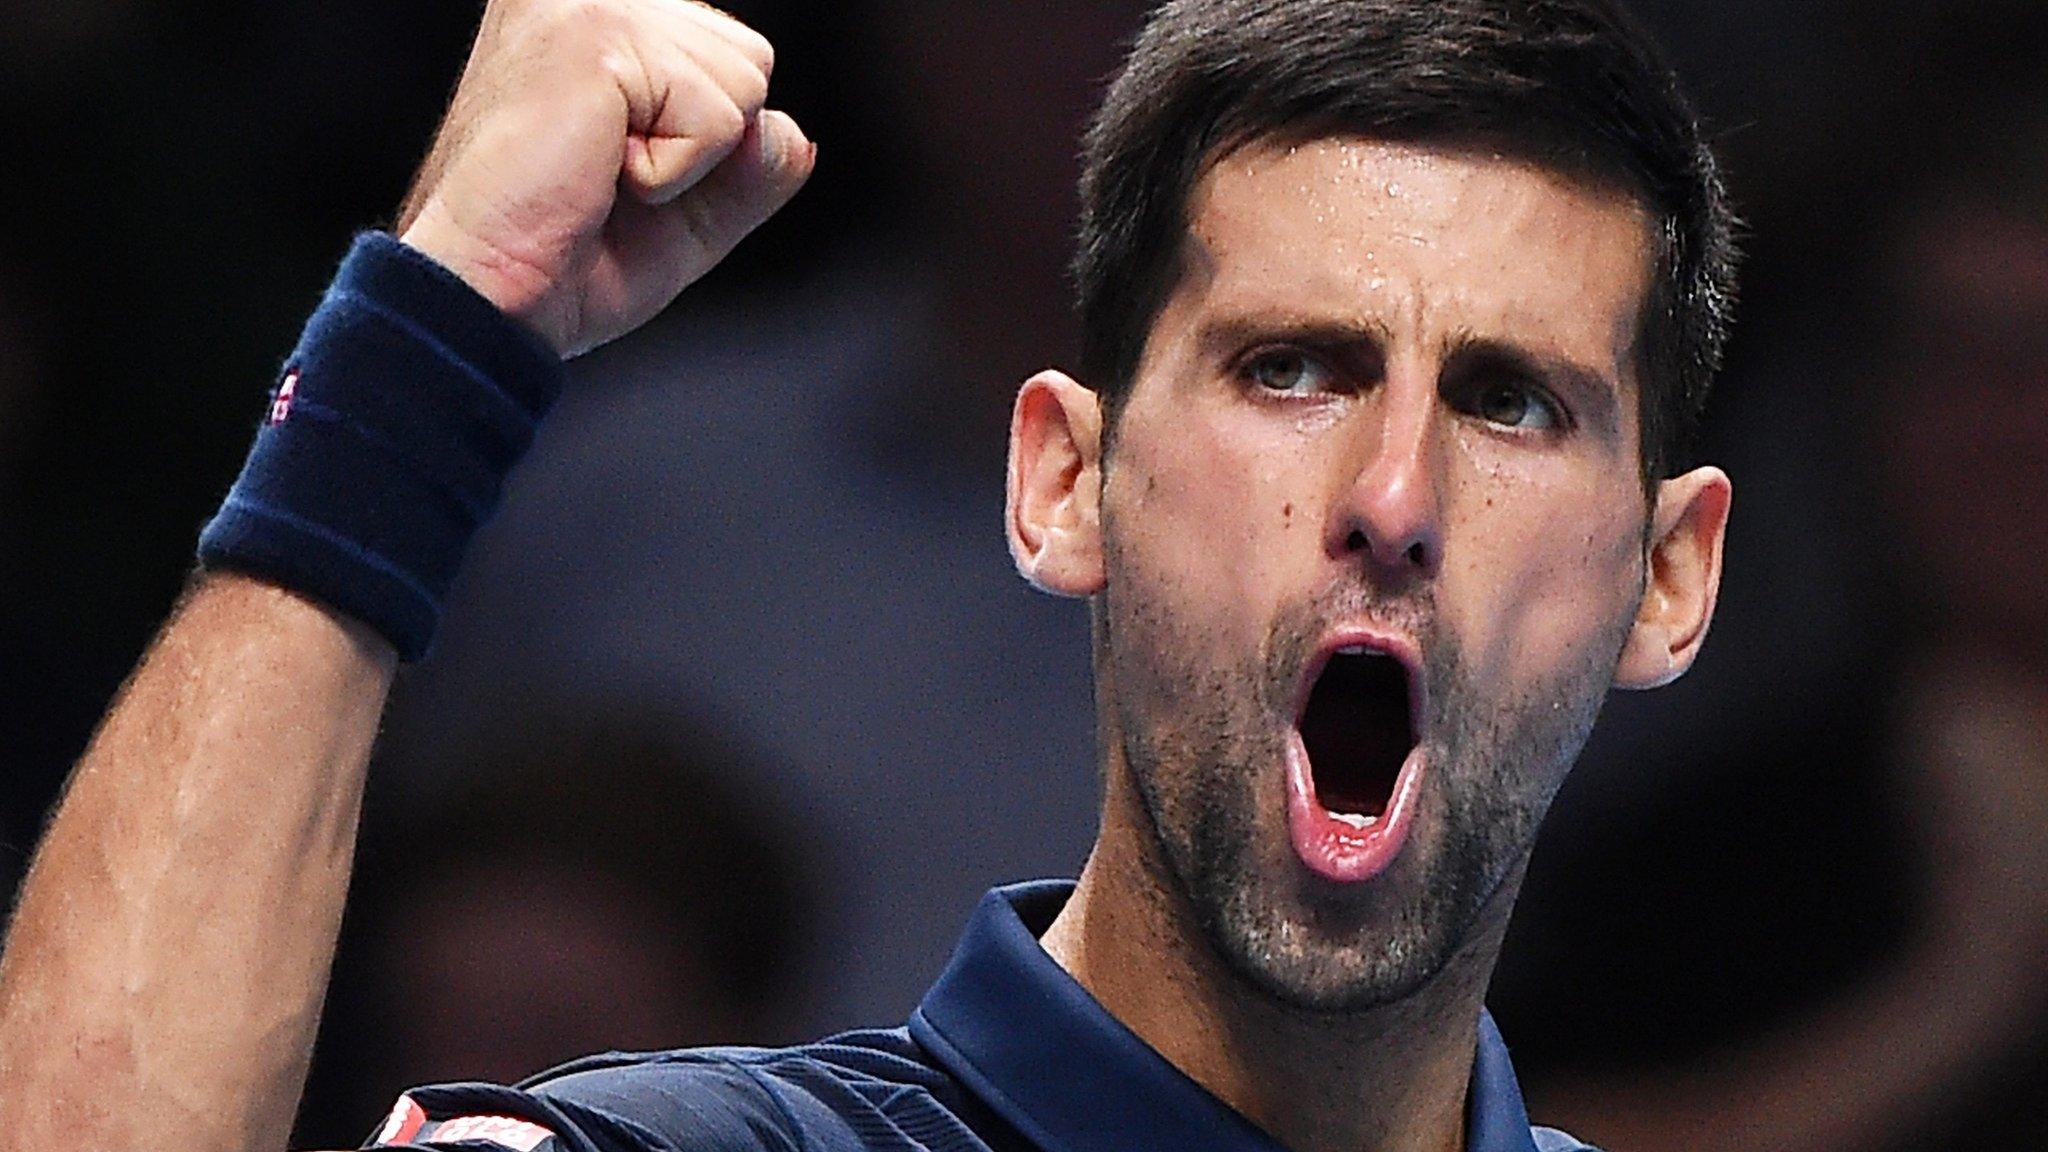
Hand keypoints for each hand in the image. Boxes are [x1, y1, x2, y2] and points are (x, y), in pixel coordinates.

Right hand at [395, 0, 813, 355]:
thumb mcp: (683, 213)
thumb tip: (798, 136)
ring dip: (689, 157)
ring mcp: (588, 0)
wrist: (486, 293)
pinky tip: (599, 171)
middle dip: (703, 145)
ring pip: (745, 82)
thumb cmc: (558, 256)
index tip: (610, 167)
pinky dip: (675, 171)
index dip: (701, 142)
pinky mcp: (599, 32)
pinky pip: (720, 116)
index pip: (729, 58)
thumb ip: (747, 168)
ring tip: (599, 169)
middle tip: (606, 175)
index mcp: (594, 15)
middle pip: (750, 61)